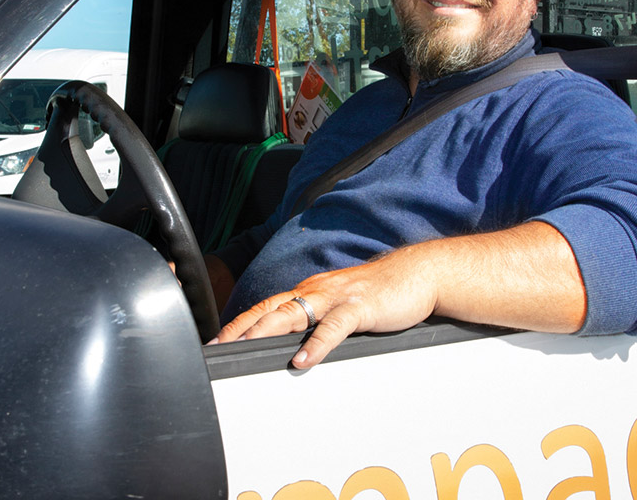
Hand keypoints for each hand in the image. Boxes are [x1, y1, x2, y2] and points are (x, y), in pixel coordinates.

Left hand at [211, 222, 584, 369]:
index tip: (217, 340)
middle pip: (270, 309)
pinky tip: (301, 361)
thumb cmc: (381, 294)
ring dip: (266, 331)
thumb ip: (319, 321)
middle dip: (240, 328)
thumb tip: (295, 346)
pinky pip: (333, 327)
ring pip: (293, 313)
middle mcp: (317, 291)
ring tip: (244, 348)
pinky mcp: (360, 307)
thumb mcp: (342, 306)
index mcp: (311, 292)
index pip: (266, 306)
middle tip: (217, 347)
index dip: (239, 322)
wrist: (419, 275)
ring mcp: (337, 297)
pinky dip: (315, 345)